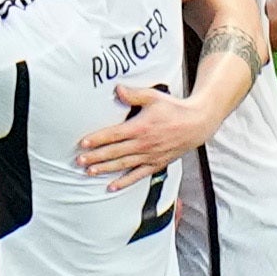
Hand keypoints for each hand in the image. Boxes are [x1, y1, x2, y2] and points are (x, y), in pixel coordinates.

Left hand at [74, 84, 218, 184]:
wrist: (196, 124)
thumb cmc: (174, 108)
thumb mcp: (154, 97)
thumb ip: (134, 94)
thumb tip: (117, 89)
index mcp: (140, 127)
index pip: (113, 135)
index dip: (97, 139)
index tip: (83, 143)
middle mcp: (143, 144)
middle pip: (114, 152)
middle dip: (95, 156)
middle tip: (79, 160)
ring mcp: (149, 156)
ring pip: (123, 165)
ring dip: (105, 169)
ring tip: (90, 172)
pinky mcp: (156, 164)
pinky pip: (138, 175)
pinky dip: (124, 182)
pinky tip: (112, 186)